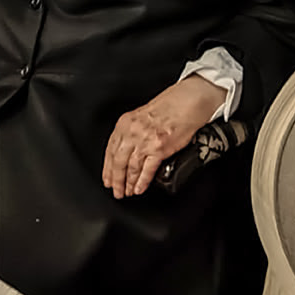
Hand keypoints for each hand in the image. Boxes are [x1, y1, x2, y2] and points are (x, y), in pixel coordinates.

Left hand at [102, 74, 223, 199]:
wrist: (187, 102)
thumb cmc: (169, 106)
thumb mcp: (141, 115)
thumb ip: (131, 132)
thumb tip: (125, 152)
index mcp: (125, 123)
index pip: (110, 150)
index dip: (107, 168)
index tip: (107, 179)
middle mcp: (132, 132)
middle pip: (118, 162)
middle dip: (116, 180)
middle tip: (116, 191)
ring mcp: (145, 141)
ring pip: (131, 167)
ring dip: (128, 183)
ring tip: (127, 192)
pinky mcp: (159, 148)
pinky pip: (147, 170)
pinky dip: (142, 182)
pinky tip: (139, 189)